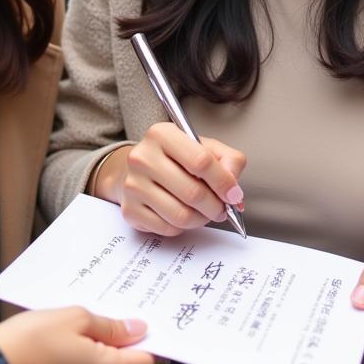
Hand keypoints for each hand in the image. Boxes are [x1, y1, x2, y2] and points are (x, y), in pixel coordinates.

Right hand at [0, 307, 154, 363]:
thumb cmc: (29, 343)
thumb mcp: (76, 317)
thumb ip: (111, 326)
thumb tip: (136, 329)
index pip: (145, 362)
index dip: (143, 342)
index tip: (135, 328)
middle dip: (107, 347)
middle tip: (87, 326)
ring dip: (86, 359)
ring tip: (62, 339)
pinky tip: (51, 356)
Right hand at [99, 123, 245, 236]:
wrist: (139, 169)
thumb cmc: (176, 158)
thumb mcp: (205, 147)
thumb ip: (228, 161)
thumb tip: (234, 189)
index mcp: (162, 134)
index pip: (201, 161)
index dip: (223, 182)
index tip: (233, 194)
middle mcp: (142, 157)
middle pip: (192, 192)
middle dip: (215, 206)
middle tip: (222, 209)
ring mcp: (133, 185)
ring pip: (181, 215)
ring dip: (201, 219)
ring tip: (205, 212)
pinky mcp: (129, 210)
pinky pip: (167, 228)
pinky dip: (183, 227)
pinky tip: (184, 214)